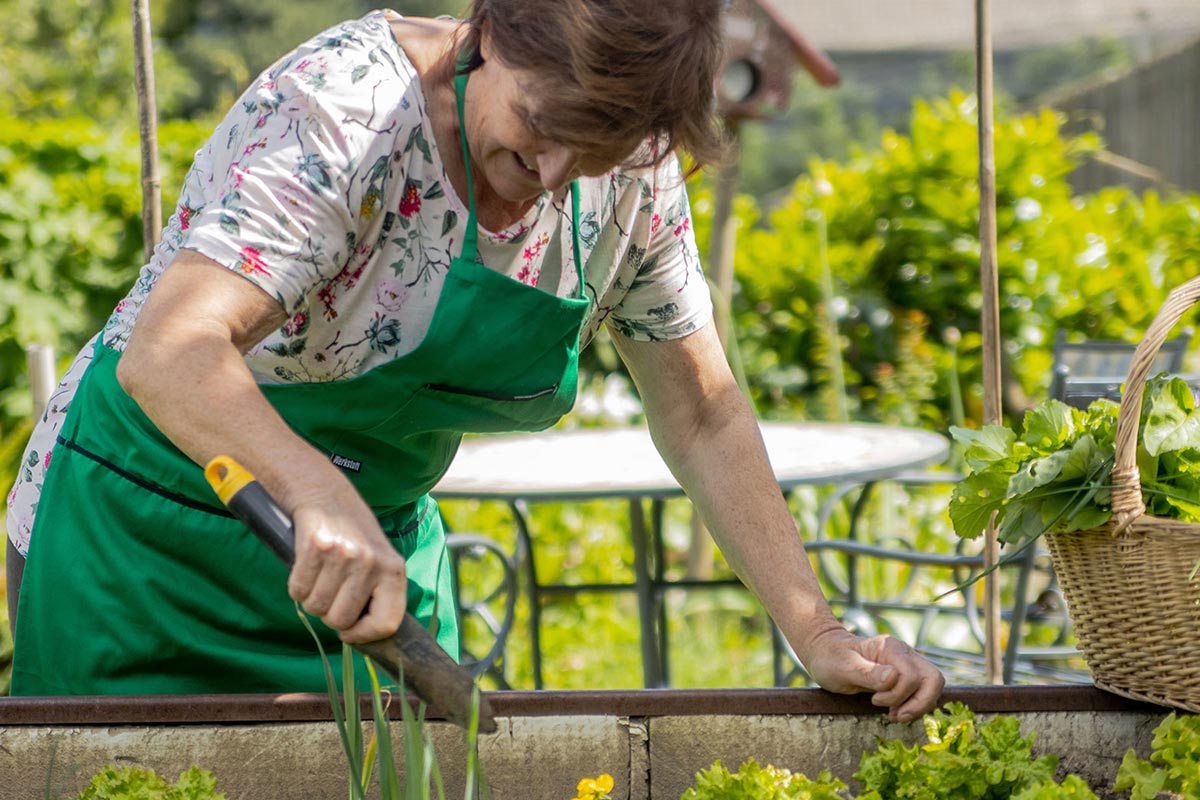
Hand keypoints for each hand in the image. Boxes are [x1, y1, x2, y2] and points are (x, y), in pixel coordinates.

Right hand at [287, 498, 407, 643]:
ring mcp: (343, 554)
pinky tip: (306, 570)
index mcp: (394, 569)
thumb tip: (366, 635)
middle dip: (330, 615)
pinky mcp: (315, 547)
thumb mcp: (380, 560)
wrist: (326, 495)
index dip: (364, 635)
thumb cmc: (354, 536)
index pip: (386, 623)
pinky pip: (297, 590)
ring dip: (312, 600)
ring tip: (320, 578)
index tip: (350, 632)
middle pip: (341, 620)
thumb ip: (379, 593)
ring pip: (317, 608)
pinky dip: (297, 587)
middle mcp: (370, 562)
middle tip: (331, 595)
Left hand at [802, 627, 944, 722]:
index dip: (897, 694)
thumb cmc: (831, 658)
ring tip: (894, 715)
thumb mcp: (843, 668)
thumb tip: (894, 678)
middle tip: (896, 715)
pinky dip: (915, 705)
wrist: (824, 651)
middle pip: (934, 679)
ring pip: (932, 685)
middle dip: (919, 703)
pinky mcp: (905, 674)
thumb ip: (869, 673)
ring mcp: (906, 662)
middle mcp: (903, 653)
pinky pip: (923, 690)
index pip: (911, 676)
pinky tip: (895, 711)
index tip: (874, 699)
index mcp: (890, 648)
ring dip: (918, 706)